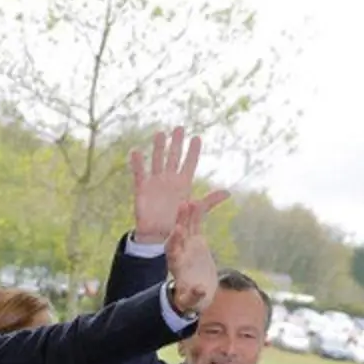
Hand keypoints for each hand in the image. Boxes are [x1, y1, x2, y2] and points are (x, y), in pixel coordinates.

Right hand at [130, 127, 227, 243]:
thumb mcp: (195, 210)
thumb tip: (228, 192)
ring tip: (160, 133)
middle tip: (179, 128)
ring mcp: (156, 182)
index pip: (189, 163)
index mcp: (183, 183)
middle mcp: (170, 179)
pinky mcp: (142, 188)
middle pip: (174, 157)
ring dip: (159, 147)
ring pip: (158, 160)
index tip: (197, 138)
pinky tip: (136, 152)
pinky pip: (140, 173)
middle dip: (177, 143)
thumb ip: (209, 200)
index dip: (193, 151)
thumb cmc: (177, 223)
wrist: (158, 235)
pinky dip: (137, 163)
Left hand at [165, 199, 222, 313]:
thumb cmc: (191, 299)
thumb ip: (193, 296)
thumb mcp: (191, 300)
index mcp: (176, 265)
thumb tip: (200, 291)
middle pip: (179, 234)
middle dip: (180, 221)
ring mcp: (187, 245)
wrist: (195, 293)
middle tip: (183, 206)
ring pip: (187, 226)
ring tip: (191, 200)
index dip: (175, 240)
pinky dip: (198, 214)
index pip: (173, 251)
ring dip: (188, 214)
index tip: (179, 230)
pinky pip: (197, 225)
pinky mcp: (196, 241)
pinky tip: (200, 201)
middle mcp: (179, 252)